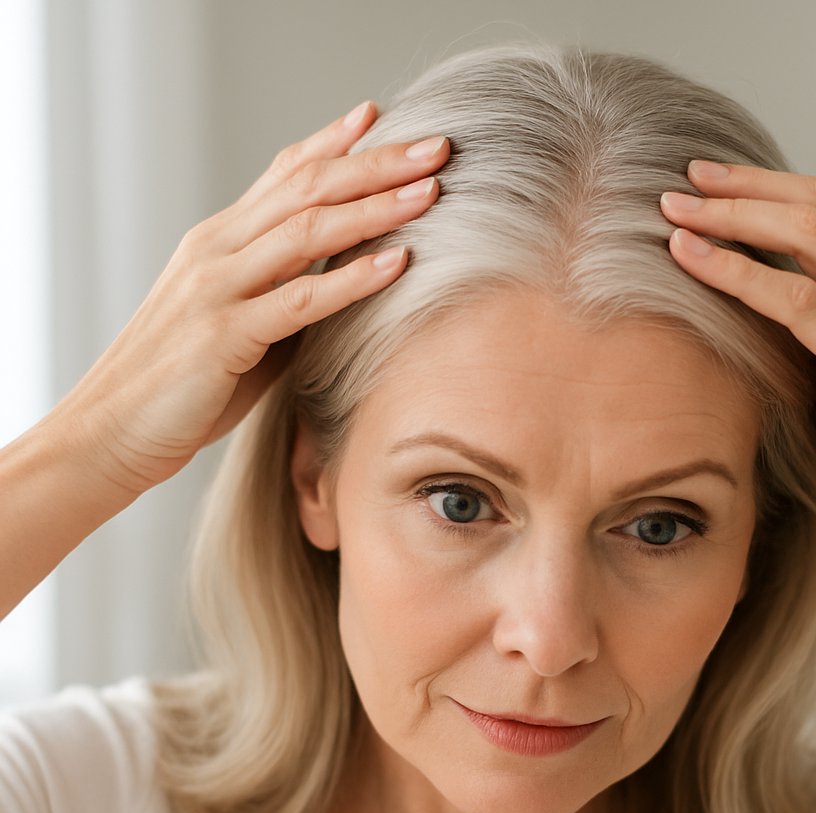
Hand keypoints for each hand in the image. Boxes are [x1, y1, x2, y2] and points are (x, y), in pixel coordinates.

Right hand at [53, 101, 449, 497]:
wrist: (113, 428)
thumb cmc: (186, 382)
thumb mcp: (239, 321)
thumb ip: (284, 292)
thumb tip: (346, 281)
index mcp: (221, 241)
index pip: (284, 174)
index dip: (334, 142)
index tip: (382, 117)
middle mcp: (217, 250)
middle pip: (306, 187)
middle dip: (376, 163)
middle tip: (436, 143)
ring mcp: (217, 288)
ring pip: (306, 230)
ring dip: (374, 208)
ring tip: (430, 191)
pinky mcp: (222, 335)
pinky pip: (299, 299)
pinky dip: (351, 280)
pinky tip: (396, 263)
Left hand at [659, 162, 815, 574]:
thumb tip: (755, 301)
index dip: (767, 187)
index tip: (710, 181)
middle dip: (742, 189)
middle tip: (679, 182)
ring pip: (808, 239)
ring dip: (732, 220)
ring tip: (672, 213)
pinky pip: (798, 302)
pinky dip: (738, 276)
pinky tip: (693, 261)